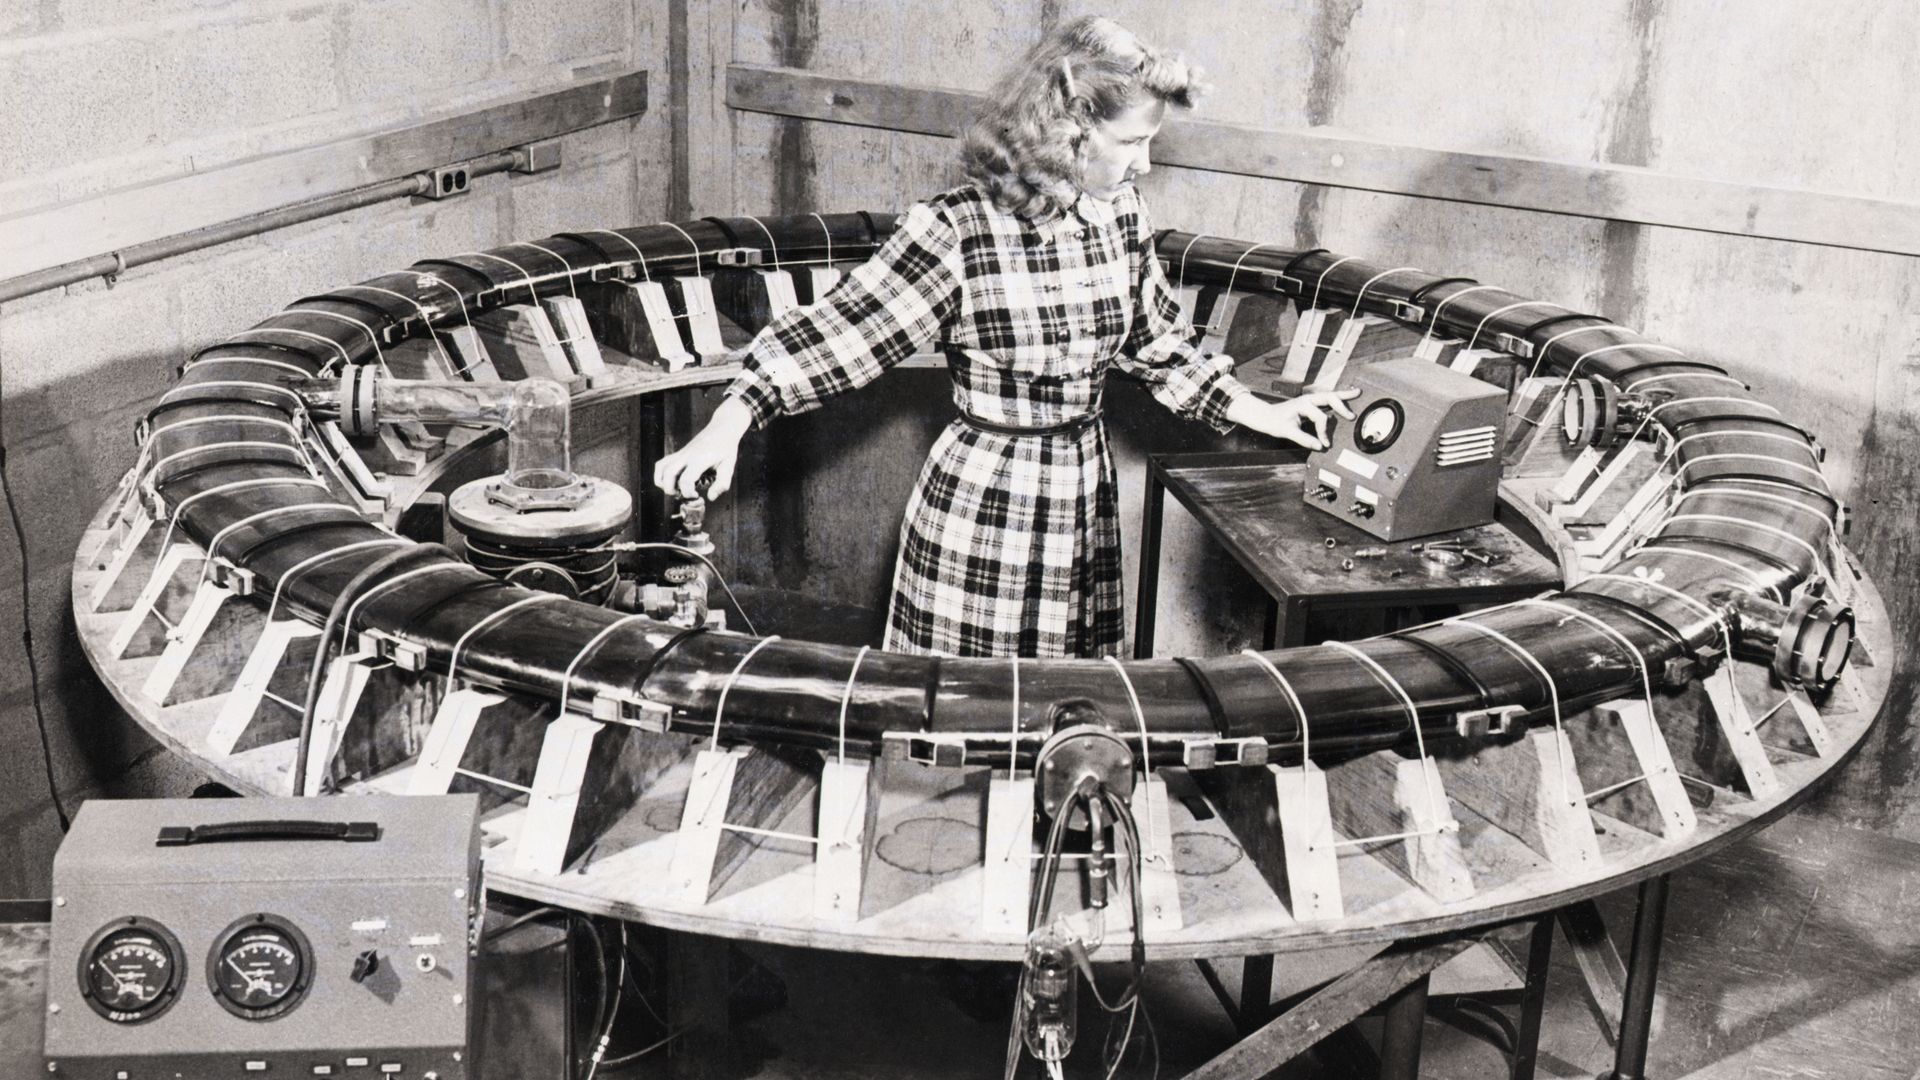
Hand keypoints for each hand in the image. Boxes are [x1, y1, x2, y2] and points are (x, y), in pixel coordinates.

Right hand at [653, 397, 752, 498]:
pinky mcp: (678, 453)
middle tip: (684, 495)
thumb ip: (722, 483)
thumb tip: (710, 498)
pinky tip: (673, 482)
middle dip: (671, 490)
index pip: (685, 480)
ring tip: (676, 489)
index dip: (688, 493)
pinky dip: (661, 475)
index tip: (697, 496)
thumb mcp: (729, 466)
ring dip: (663, 483)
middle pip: (668, 475)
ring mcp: (680, 454)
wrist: (722, 428)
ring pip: (661, 468)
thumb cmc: (726, 448)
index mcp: (699, 459)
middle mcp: (686, 456)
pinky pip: (662, 463)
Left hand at [1226, 389, 1358, 450]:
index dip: (1323, 431)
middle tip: (1352, 416)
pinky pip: (1327, 400)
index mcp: (1302, 404)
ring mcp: (1310, 399)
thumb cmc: (1274, 422)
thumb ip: (1304, 439)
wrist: (1265, 416)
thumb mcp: (1287, 432)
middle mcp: (1308, 399)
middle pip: (1329, 398)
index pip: (1320, 418)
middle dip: (1341, 407)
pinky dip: (1338, 398)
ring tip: (1358, 393)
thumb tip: (1319, 446)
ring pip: (1330, 396)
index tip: (1325, 443)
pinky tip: (1347, 395)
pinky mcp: (1311, 403)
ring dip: (1344, 396)